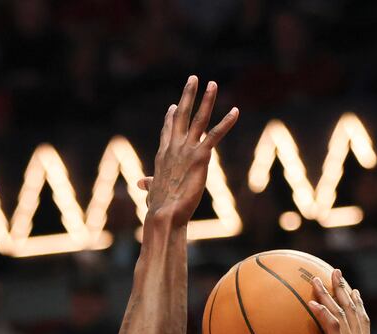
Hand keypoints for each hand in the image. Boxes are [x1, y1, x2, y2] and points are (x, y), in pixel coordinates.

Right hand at [139, 76, 238, 226]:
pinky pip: (215, 135)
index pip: (168, 130)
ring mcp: (187, 150)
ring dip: (206, 100)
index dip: (171, 117)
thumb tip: (141, 183)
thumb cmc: (158, 206)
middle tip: (193, 79)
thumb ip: (149, 184)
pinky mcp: (200, 157)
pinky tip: (236, 112)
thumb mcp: (153, 190)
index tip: (174, 105)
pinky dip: (226, 123)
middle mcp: (174, 147)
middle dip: (188, 95)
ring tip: (212, 84)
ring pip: (198, 119)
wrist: (164, 213)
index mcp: (164, 154)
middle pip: (181, 115)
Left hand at [309, 269, 373, 333]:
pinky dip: (322, 314)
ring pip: (341, 313)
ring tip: (316, 281)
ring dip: (329, 295)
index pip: (362, 318)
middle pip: (352, 308)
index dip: (357, 302)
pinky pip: (332, 329)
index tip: (352, 288)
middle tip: (335, 271)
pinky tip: (312, 304)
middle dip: (344, 288)